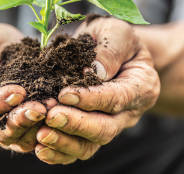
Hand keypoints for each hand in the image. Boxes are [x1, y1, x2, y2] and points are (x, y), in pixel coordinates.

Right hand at [0, 23, 48, 151]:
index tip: (19, 91)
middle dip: (21, 121)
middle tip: (41, 108)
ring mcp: (4, 129)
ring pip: (21, 139)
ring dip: (39, 125)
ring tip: (54, 106)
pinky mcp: (25, 128)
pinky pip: (37, 134)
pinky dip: (50, 125)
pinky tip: (63, 109)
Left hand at [35, 17, 159, 163]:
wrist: (109, 50)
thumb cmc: (113, 37)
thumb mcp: (115, 31)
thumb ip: (110, 49)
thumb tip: (94, 72)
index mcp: (142, 86)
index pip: (117, 98)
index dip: (91, 99)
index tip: (65, 94)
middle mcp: (131, 112)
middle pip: (106, 128)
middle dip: (76, 124)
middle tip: (50, 116)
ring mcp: (112, 125)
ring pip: (92, 145)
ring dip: (65, 142)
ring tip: (41, 134)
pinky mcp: (94, 132)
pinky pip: (78, 149)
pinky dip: (60, 151)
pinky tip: (41, 148)